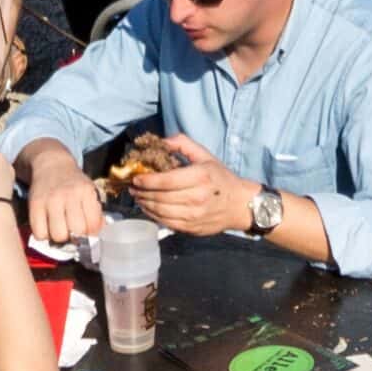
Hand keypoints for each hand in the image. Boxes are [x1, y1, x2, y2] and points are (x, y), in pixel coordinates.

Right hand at [23, 150, 104, 246]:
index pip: (93, 225)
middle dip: (76, 237)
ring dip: (59, 237)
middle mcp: (69, 195)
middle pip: (76, 232)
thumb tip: (96, 235)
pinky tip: (48, 226)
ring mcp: (50, 200)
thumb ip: (96, 213)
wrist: (51, 164)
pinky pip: (39, 233)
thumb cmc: (73, 183)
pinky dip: (44, 235)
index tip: (87, 231)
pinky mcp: (35, 205)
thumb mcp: (90, 191)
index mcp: (86, 191)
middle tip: (73, 231)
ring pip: (57, 235)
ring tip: (60, 228)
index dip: (91, 233)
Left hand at [125, 132, 253, 235]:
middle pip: (160, 197)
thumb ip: (183, 144)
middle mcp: (197, 198)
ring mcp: (194, 215)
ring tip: (137, 197)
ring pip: (161, 212)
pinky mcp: (192, 228)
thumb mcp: (205, 155)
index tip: (136, 177)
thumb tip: (162, 142)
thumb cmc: (221, 178)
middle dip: (142, 192)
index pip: (166, 180)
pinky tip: (148, 208)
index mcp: (200, 177)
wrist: (240, 205)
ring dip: (144, 204)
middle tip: (132, 187)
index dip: (147, 180)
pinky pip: (167, 223)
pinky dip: (153, 216)